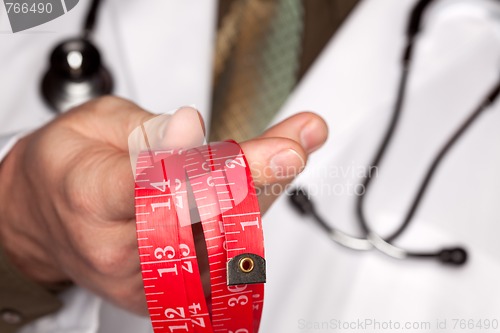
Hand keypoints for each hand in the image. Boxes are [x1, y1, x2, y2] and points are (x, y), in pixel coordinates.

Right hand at [0, 96, 327, 314]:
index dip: (227, 169)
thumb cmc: (66, 167)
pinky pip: (220, 257)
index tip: (282, 152)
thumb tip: (194, 129)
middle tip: (296, 145)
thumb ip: (150, 129)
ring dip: (262, 195)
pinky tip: (267, 182)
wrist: (41, 218)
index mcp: (91, 197)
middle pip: (208, 220)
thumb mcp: (97, 123)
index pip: (167, 186)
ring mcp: (145, 278)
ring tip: (290, 151)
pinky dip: (247, 218)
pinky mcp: (165, 292)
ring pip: (223, 240)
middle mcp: (119, 249)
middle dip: (260, 180)